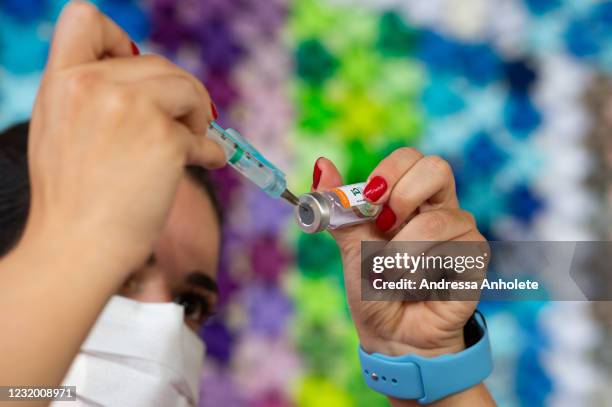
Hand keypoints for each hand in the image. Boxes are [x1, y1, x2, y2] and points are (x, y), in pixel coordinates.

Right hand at [23, 1, 224, 274]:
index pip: (84, 18)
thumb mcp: (58, 129)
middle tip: (184, 122)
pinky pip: (204, 137)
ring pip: (187, 89)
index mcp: (62, 81)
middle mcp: (95, 86)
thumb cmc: (71, 197)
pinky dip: (210, 151)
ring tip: (191, 141)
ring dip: (197, 114)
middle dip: (179, 92)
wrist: (78, 245)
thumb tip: (144, 85)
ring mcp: (133, 110)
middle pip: (159, 63)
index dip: (118, 38)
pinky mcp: (166, 140)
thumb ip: (90, 96)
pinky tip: (205, 163)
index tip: (135, 67)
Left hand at [313, 149, 486, 357]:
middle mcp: (440, 208)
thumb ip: (340, 207)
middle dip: (402, 196)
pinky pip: (454, 252)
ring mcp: (462, 232)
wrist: (391, 334)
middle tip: (384, 226)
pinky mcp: (476, 258)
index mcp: (410, 199)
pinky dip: (421, 273)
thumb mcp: (350, 245)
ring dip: (402, 253)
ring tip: (390, 275)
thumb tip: (321, 165)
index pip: (411, 159)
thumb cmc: (373, 287)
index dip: (390, 171)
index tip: (369, 198)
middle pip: (437, 168)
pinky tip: (417, 287)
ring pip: (439, 221)